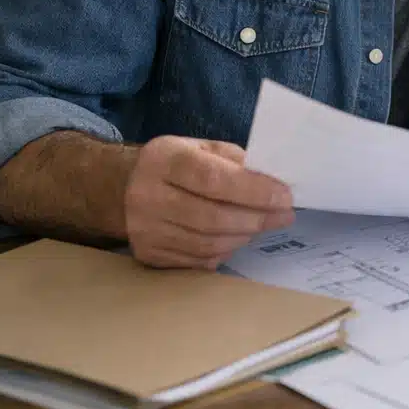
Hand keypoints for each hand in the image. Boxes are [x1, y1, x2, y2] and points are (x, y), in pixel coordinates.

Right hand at [123, 137, 293, 269]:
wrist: (123, 187)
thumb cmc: (176, 165)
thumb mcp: (203, 148)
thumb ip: (238, 162)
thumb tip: (277, 185)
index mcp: (165, 159)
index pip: (214, 179)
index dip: (254, 191)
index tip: (285, 197)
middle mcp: (147, 196)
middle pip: (212, 217)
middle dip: (257, 219)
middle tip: (284, 216)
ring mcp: (144, 229)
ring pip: (207, 243)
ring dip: (243, 236)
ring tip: (261, 225)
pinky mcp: (147, 254)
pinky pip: (197, 260)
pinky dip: (224, 251)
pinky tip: (234, 238)